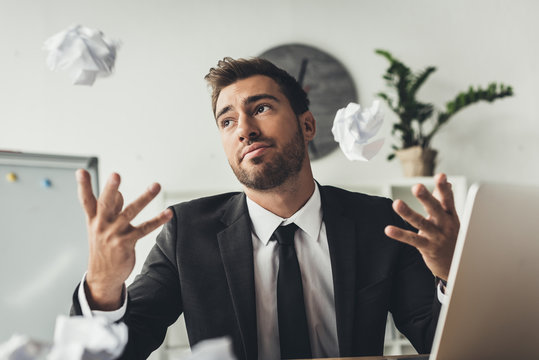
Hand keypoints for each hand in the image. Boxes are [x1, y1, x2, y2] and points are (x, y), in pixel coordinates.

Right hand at [76, 169, 172, 309]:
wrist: (103, 277)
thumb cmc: (103, 247)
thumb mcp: (101, 228)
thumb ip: (111, 209)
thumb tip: (119, 193)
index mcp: (93, 219)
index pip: (86, 200)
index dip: (84, 186)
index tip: (81, 171)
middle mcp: (102, 226)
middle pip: (106, 204)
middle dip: (110, 189)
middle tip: (115, 175)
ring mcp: (114, 235)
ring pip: (131, 212)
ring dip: (144, 198)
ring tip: (156, 185)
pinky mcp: (126, 243)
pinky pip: (145, 229)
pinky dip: (158, 220)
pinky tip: (168, 213)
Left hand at [384, 173, 459, 280]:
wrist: (457, 266)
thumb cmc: (451, 237)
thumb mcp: (451, 219)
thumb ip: (445, 200)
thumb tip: (446, 181)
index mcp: (451, 216)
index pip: (447, 200)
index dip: (444, 188)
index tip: (441, 176)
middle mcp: (445, 225)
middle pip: (435, 209)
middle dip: (426, 198)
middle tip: (417, 186)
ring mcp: (436, 237)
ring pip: (421, 223)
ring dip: (408, 213)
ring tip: (397, 203)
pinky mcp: (428, 248)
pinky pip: (412, 240)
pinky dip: (400, 234)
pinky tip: (388, 229)